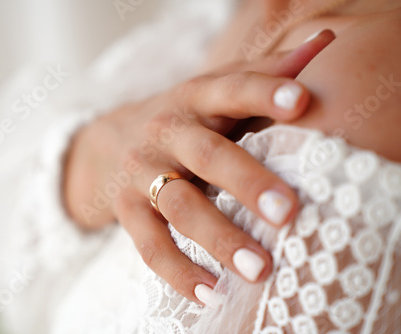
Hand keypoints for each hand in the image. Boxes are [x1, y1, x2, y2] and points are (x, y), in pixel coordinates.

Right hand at [63, 31, 334, 303]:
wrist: (109, 141)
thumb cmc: (182, 118)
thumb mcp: (214, 89)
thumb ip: (265, 72)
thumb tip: (326, 42)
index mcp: (195, 97)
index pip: (230, 88)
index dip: (263, 91)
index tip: (300, 102)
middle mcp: (166, 132)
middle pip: (206, 155)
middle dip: (247, 182)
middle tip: (289, 212)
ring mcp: (142, 173)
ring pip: (178, 206)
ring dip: (217, 237)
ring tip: (258, 270)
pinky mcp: (126, 210)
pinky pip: (149, 245)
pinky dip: (178, 271)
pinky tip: (211, 294)